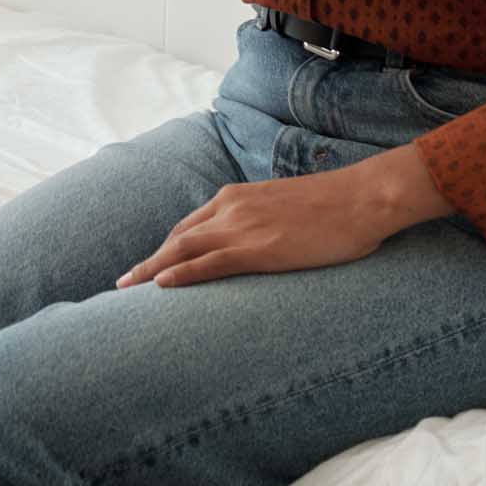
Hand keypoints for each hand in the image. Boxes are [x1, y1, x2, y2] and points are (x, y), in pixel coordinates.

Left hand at [114, 161, 406, 289]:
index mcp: (236, 196)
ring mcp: (243, 227)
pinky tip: (160, 285)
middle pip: (177, 238)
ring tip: (125, 288)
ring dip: (151, 269)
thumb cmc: (335, 206)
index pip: (189, 225)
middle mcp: (231, 207)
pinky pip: (209, 262)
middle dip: (148, 260)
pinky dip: (181, 274)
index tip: (148, 266)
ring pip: (183, 250)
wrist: (362, 197)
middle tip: (123, 282)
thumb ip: (262, 221)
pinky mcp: (259, 247)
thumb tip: (258, 241)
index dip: (165, 248)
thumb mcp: (285, 208)